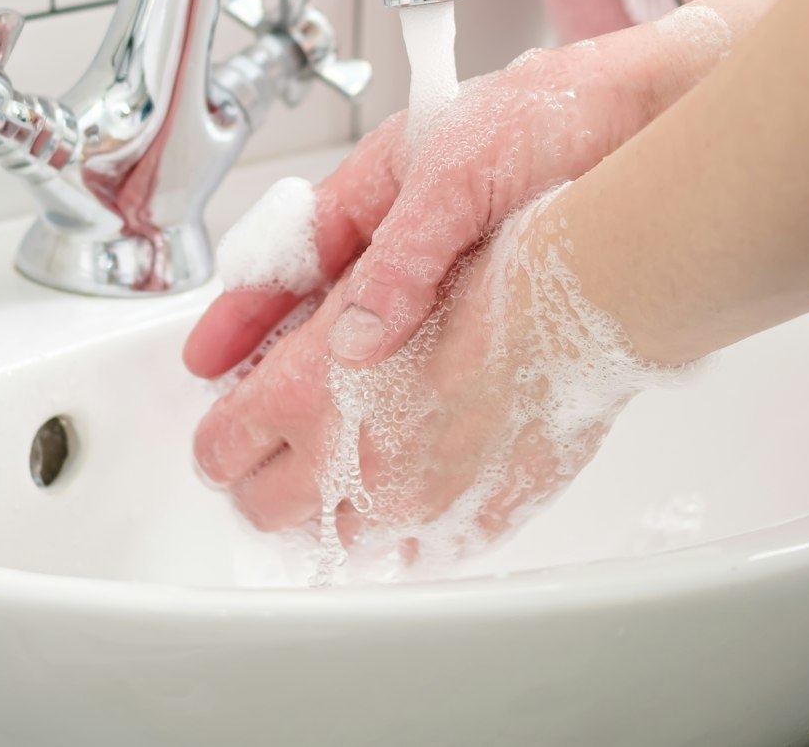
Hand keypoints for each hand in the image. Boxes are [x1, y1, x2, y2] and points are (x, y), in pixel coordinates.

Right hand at [182, 0, 748, 380]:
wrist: (659, 111)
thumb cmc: (562, 112)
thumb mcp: (463, 172)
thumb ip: (406, 251)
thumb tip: (355, 336)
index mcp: (386, 184)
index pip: (297, 257)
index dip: (247, 313)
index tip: (208, 360)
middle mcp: (416, 228)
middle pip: (327, 306)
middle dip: (278, 362)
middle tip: (237, 420)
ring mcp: (460, 262)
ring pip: (380, 338)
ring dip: (341, 387)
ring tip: (306, 446)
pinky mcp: (508, 294)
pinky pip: (445, 354)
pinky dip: (419, 394)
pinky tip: (407, 434)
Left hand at [191, 189, 667, 570]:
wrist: (588, 292)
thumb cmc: (489, 260)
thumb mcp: (372, 265)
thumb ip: (306, 320)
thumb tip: (265, 360)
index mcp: (306, 394)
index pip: (220, 447)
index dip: (220, 435)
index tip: (232, 425)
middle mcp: (352, 460)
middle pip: (265, 509)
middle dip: (262, 479)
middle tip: (279, 448)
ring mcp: (416, 501)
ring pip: (337, 537)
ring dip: (332, 506)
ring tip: (354, 461)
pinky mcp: (476, 517)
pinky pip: (416, 548)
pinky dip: (406, 524)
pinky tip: (420, 482)